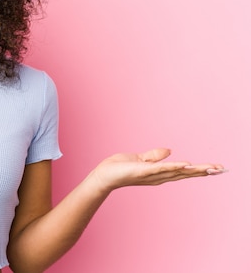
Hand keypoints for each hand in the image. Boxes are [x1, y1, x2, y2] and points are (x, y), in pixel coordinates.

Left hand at [90, 148, 225, 193]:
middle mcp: (159, 176)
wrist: (103, 176)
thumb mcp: (139, 159)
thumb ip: (154, 156)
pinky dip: (174, 166)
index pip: (183, 171)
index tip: (217, 168)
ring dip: (195, 169)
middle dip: (204, 171)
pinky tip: (186, 164)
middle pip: (186, 173)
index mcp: (159, 173)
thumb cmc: (119, 168)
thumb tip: (169, 150)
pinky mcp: (142, 171)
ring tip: (212, 168)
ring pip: (177, 171)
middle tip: (223, 169)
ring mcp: (152, 175)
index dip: (200, 169)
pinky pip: (160, 168)